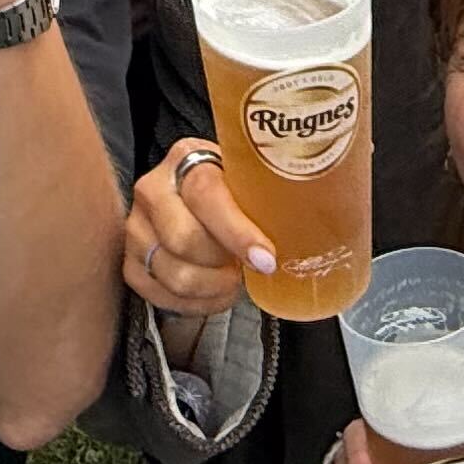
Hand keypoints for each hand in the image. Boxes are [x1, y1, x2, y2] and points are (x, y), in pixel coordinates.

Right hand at [127, 136, 271, 319]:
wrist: (196, 201)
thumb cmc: (235, 193)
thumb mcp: (252, 180)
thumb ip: (275, 191)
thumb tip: (334, 211)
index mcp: (187, 158)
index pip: (206, 195)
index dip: (238, 233)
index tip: (267, 259)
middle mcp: (152, 188)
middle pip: (184, 241)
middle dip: (223, 265)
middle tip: (248, 268)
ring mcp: (136, 227)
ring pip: (173, 274)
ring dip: (213, 288)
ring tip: (232, 279)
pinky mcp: (129, 262)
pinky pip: (160, 296)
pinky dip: (195, 305)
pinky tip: (214, 294)